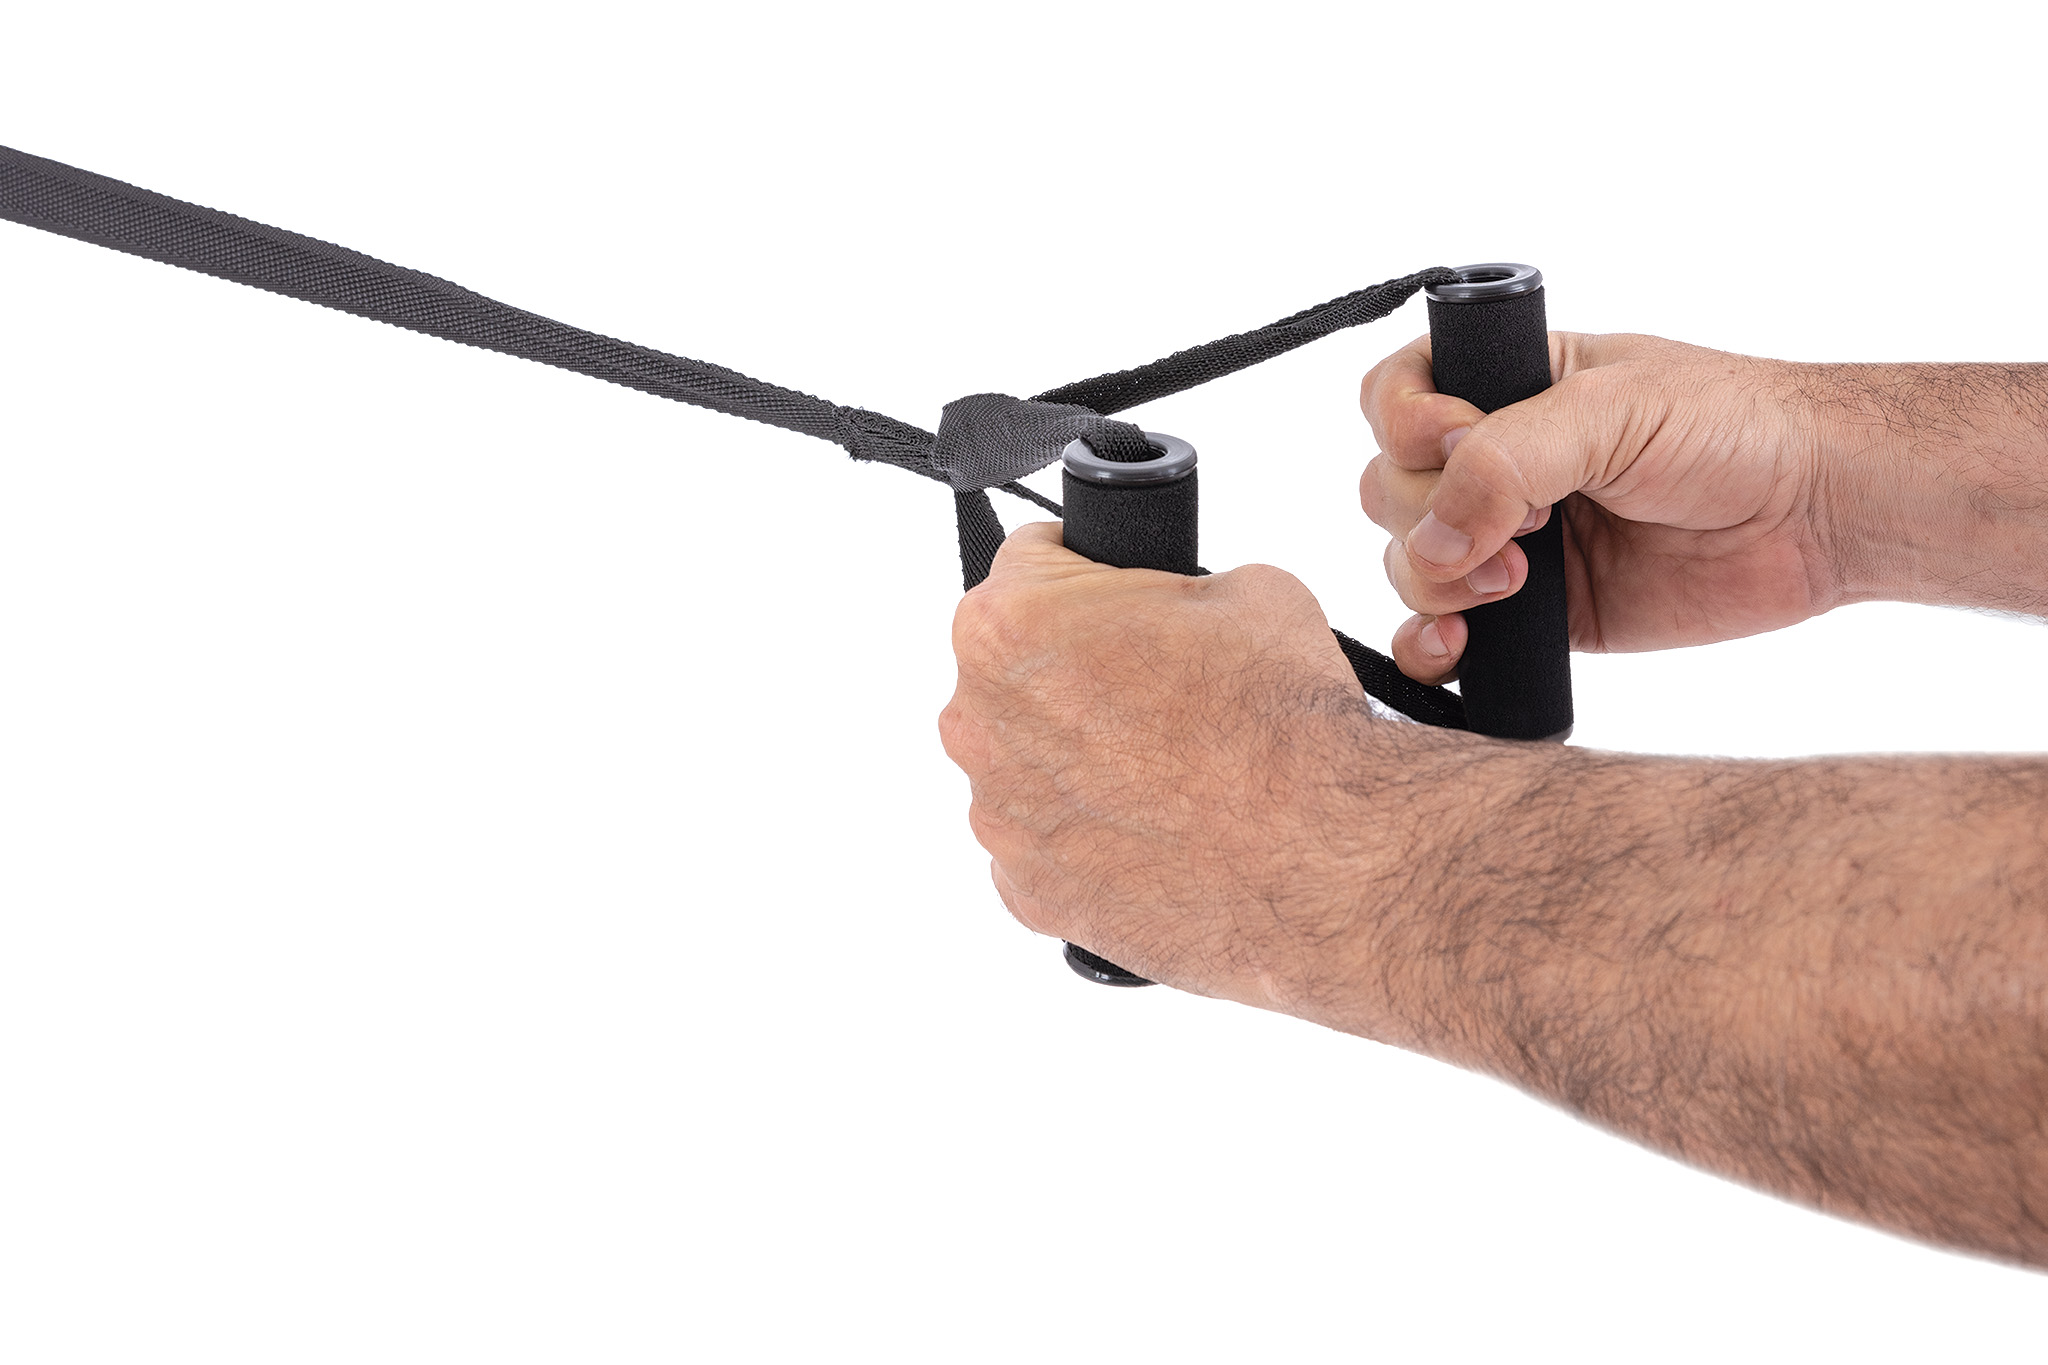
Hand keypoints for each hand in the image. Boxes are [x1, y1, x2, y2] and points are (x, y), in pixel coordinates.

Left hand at [937, 522, 1519, 1031]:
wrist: (1322, 851)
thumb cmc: (1280, 720)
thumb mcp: (1240, 586)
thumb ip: (1166, 590)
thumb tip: (1172, 610)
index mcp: (1009, 623)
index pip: (1028, 563)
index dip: (1089, 573)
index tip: (1121, 599)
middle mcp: (978, 721)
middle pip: (1016, 673)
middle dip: (1076, 672)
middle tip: (1159, 691)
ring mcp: (997, 817)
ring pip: (1026, 765)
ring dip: (1078, 760)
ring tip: (1167, 771)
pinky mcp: (1027, 892)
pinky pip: (1044, 846)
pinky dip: (1088, 838)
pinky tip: (1156, 831)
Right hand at [1359, 333, 1836, 682]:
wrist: (1818, 511)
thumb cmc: (1733, 427)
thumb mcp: (1609, 412)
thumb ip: (1504, 460)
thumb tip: (1433, 536)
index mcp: (1506, 387)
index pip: (1393, 398)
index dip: (1404, 425)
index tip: (1458, 439)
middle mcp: (1496, 462)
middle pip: (1387, 489)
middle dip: (1430, 515)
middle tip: (1521, 526)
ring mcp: (1510, 541)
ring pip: (1407, 564)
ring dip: (1435, 581)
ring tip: (1516, 585)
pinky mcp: (1536, 616)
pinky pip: (1443, 636)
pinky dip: (1430, 647)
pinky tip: (1457, 646)